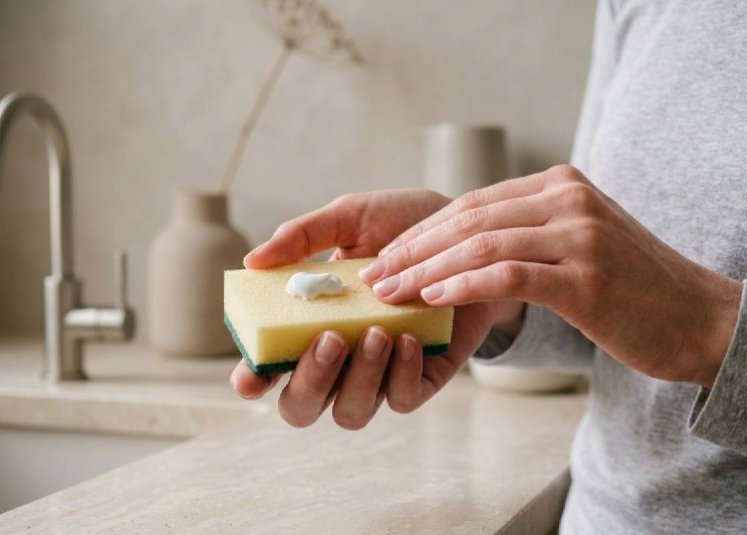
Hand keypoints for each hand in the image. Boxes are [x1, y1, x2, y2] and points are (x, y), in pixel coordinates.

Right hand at [231, 190, 514, 428]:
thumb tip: (253, 262)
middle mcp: (340, 359)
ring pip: (352, 411)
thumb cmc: (401, 227)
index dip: (252, 379)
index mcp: (309, 324)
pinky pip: (403, 400)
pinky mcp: (422, 378)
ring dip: (359, 377)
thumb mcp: (351, 219)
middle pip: (303, 406)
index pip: (268, 368)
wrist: (468, 234)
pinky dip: (402, 375)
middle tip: (329, 337)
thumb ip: (301, 238)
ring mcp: (380, 374)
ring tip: (377, 331)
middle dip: (309, 381)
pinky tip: (407, 338)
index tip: (249, 374)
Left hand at [360, 165, 742, 387]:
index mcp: (560, 184)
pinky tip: (433, 300)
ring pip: (481, 244)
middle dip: (413, 249)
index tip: (388, 256)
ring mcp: (579, 234)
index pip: (474, 203)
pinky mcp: (585, 275)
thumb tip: (462, 247)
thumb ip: (530, 231)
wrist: (698, 319)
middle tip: (375, 275)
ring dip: (426, 271)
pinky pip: (508, 274)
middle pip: (469, 218)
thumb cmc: (631, 289)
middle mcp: (568, 198)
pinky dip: (463, 285)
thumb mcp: (579, 242)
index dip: (424, 232)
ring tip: (390, 293)